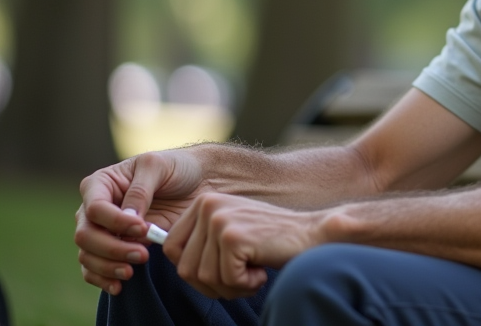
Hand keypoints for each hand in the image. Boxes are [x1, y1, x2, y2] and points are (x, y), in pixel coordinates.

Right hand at [75, 150, 207, 295]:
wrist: (199, 183)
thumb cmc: (177, 168)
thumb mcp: (159, 167)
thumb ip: (140, 190)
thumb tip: (127, 218)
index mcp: (100, 184)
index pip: (95, 209)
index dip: (115, 222)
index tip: (143, 228)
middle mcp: (95, 210)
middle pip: (86, 236)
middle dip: (112, 249)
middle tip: (142, 255)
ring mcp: (103, 231)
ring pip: (88, 256)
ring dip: (108, 267)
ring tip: (131, 272)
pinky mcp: (115, 248)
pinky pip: (94, 270)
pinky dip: (103, 279)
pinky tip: (118, 286)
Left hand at [164, 193, 321, 297]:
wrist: (312, 234)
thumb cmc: (271, 240)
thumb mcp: (229, 231)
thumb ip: (199, 240)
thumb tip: (158, 248)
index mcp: (203, 203)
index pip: (171, 249)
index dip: (194, 271)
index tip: (222, 270)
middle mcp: (207, 205)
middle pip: (184, 268)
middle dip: (212, 284)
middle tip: (242, 276)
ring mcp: (219, 219)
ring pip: (203, 277)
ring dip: (230, 287)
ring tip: (253, 272)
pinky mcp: (233, 236)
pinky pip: (225, 279)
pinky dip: (244, 285)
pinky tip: (261, 270)